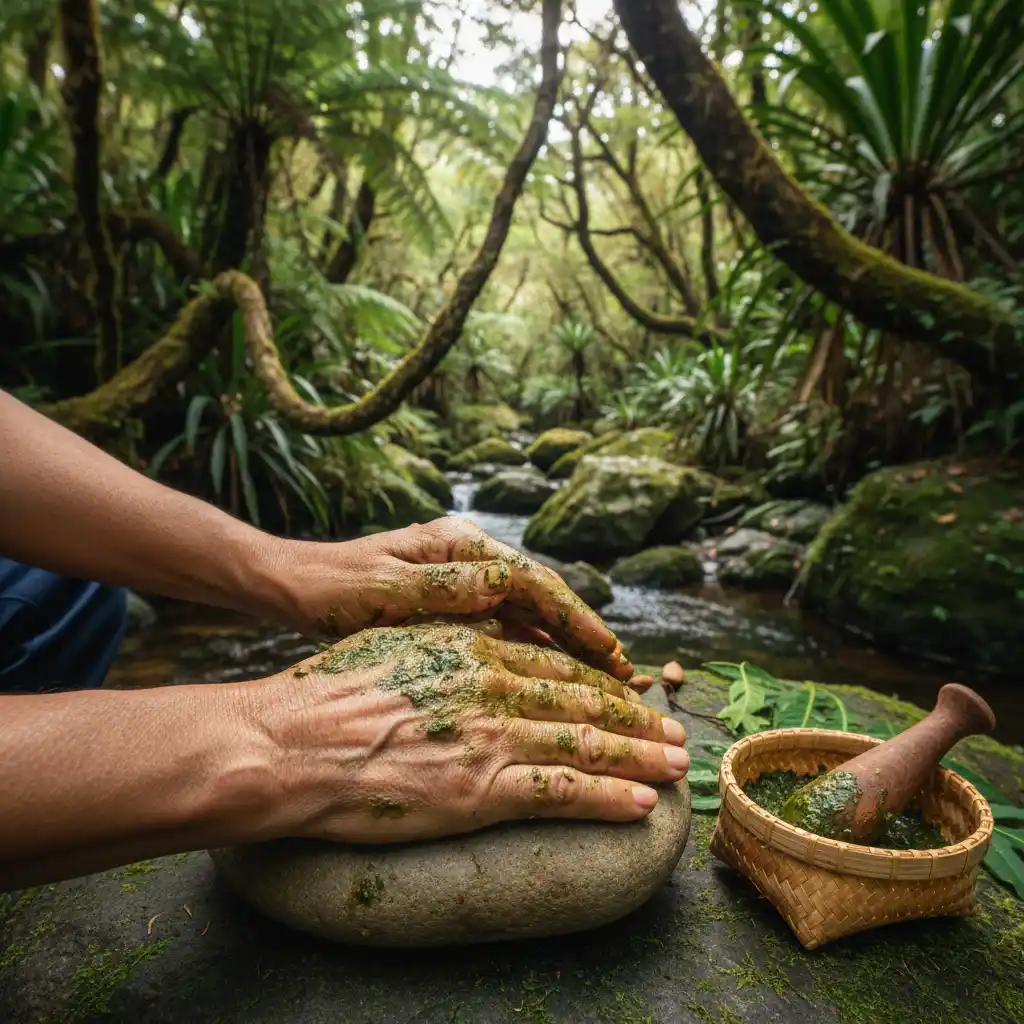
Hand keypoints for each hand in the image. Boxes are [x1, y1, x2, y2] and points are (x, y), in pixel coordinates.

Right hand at [246, 623, 688, 844]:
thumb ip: (449, 642)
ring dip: (640, 756)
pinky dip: (607, 797)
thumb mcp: (397, 643)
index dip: (601, 680)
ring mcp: (493, 737)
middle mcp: (495, 686)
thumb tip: (482, 638)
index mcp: (474, 648)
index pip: (557, 663)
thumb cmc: (331, 692)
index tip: (630, 691)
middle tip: (674, 728)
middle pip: (584, 700)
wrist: (295, 741)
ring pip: (586, 743)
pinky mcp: (483, 790)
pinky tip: (641, 804)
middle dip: (637, 717)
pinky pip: (562, 793)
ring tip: (676, 764)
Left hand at [262, 517, 638, 681]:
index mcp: (460, 546)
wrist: (293, 588)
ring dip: (564, 650)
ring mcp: (462, 583)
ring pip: (527, 619)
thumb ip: (447, 587)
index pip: (533, 582)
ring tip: (603, 687)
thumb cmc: (334, 587)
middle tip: (623, 677)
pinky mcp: (451, 608)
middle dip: (582, 637)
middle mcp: (469, 560)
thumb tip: (504, 584)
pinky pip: (504, 633)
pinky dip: (532, 656)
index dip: (575, 619)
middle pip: (541, 600)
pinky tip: (554, 686)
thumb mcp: (389, 587)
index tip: (609, 653)